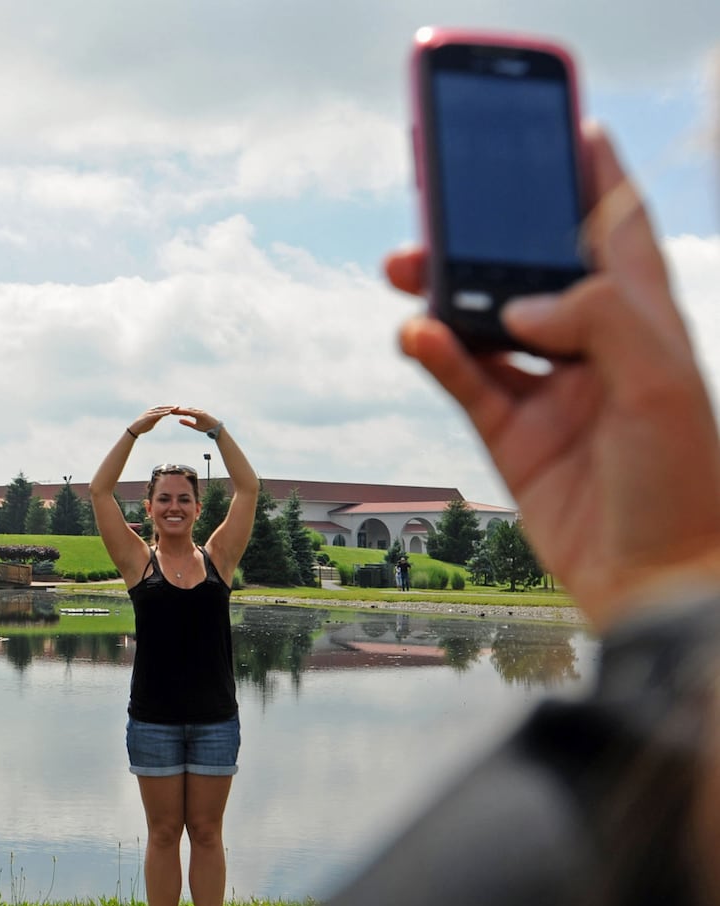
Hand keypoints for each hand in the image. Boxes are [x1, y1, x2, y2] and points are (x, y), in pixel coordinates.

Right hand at [129, 405, 177, 435]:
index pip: (163, 408)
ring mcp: (150, 413)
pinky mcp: (148, 417)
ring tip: (175, 408)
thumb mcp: (152, 421)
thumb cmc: (143, 426)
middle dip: (171, 406)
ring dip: (168, 408)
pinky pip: (157, 414)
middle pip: (163, 407)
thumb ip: (157, 417)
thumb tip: (163, 415)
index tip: (177, 407)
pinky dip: (163, 413)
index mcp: (152, 411)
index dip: (169, 407)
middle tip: (178, 406)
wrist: (135, 429)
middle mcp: (151, 410)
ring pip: (161, 410)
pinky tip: (169, 412)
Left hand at [173, 407, 220, 434]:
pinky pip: (193, 413)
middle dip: (178, 410)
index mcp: (195, 413)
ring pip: (188, 410)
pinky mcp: (202, 414)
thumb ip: (187, 423)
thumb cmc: (206, 427)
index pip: (185, 412)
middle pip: (186, 410)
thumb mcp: (195, 426)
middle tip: (170, 410)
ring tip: (174, 411)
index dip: (178, 412)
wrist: (216, 429)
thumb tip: (179, 420)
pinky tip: (182, 412)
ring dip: (181, 410)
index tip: (171, 412)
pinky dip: (187, 412)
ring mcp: (200, 412)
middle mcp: (197, 411)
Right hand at [388, 123, 719, 630]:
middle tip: (443, 206)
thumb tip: (516, 302)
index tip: (562, 133)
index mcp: (649, 320)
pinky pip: (464, 380)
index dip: (593, 179)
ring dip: (446, 292)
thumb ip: (595, 317)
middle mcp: (597, 348)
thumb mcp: (660, 380)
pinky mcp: (513, 437)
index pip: (617, 229)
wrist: (662, 582)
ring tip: (407, 270)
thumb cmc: (687, 483)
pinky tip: (417, 335)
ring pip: (487, 321)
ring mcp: (552, 391)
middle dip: (489, 234)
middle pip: (533, 268)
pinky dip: (437, 354)